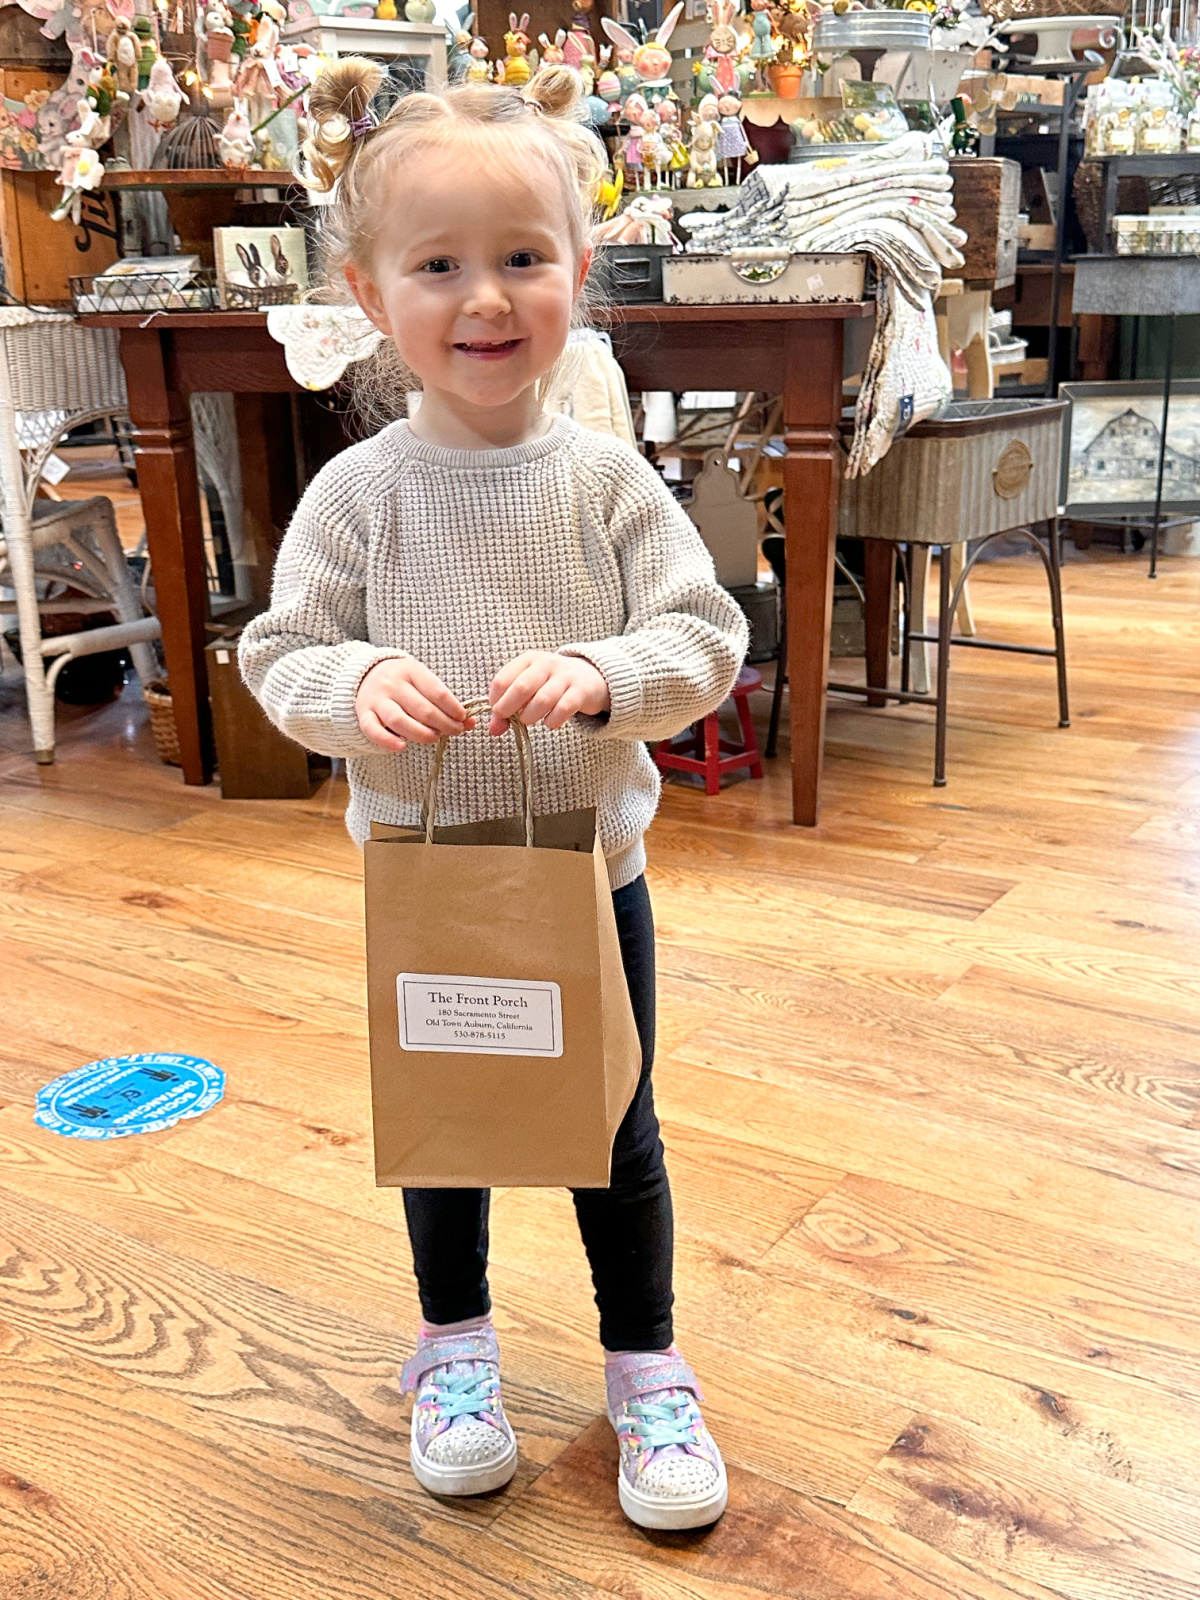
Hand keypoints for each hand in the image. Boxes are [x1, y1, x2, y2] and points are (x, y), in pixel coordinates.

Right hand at [355, 657, 472, 752]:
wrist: (366, 674)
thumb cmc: (404, 683)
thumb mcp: (424, 682)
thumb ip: (445, 701)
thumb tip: (470, 723)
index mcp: (411, 671)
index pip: (438, 692)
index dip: (454, 709)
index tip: (464, 718)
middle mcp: (393, 684)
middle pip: (422, 709)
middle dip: (444, 724)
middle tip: (455, 731)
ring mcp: (377, 699)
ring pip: (399, 720)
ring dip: (421, 733)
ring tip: (434, 738)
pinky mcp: (364, 714)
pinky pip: (373, 730)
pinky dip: (387, 741)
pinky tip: (402, 746)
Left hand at [488, 651, 610, 735]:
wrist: (590, 677)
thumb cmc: (551, 684)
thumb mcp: (529, 688)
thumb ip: (509, 707)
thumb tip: (493, 729)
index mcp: (528, 659)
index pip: (502, 679)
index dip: (495, 700)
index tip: (498, 711)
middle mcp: (546, 664)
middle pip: (522, 688)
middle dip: (509, 708)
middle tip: (508, 719)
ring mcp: (565, 676)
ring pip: (542, 700)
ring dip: (530, 716)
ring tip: (529, 720)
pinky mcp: (581, 691)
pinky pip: (562, 710)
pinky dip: (552, 721)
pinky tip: (550, 722)